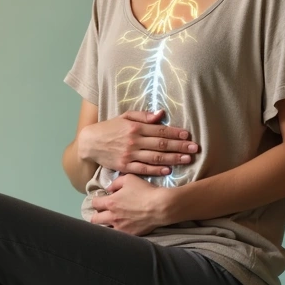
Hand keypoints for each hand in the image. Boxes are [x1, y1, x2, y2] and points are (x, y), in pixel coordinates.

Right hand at [77, 109, 199, 176]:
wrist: (90, 143)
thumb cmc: (109, 128)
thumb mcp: (124, 117)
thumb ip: (143, 116)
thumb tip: (161, 114)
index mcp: (135, 127)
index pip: (160, 130)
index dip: (175, 133)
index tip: (188, 135)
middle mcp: (134, 141)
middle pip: (161, 144)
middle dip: (180, 146)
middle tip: (194, 148)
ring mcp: (130, 155)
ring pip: (155, 157)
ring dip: (173, 158)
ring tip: (187, 159)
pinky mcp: (124, 166)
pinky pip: (143, 169)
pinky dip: (156, 170)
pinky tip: (168, 170)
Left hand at [90, 174, 170, 235]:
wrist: (160, 207)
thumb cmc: (144, 190)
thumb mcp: (129, 179)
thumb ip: (116, 183)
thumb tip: (109, 189)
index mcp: (110, 202)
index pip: (94, 203)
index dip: (97, 200)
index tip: (101, 200)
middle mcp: (112, 217)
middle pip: (95, 219)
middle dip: (97, 215)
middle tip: (103, 212)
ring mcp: (120, 227)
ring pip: (104, 229)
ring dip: (106, 224)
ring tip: (112, 221)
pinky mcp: (129, 235)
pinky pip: (118, 235)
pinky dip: (117, 231)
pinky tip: (123, 226)